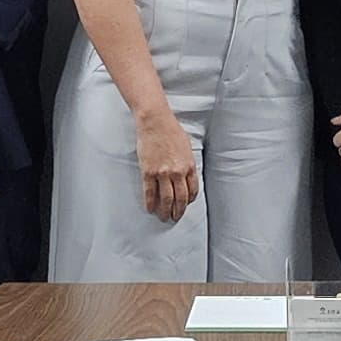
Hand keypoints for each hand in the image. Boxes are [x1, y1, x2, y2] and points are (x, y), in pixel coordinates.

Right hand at [135, 106, 200, 223]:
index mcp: (189, 166)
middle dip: (178, 211)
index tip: (186, 204)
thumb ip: (187, 162)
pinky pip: (149, 192)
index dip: (189, 200)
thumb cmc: (171, 131)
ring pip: (165, 199)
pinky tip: (150, 209)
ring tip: (164, 217)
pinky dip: (150, 203)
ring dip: (165, 211)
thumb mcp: (186, 147)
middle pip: (180, 198)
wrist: (155, 122)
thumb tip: (186, 174)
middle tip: (175, 218)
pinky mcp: (148, 172)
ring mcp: (162, 173)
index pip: (192, 190)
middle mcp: (177, 172)